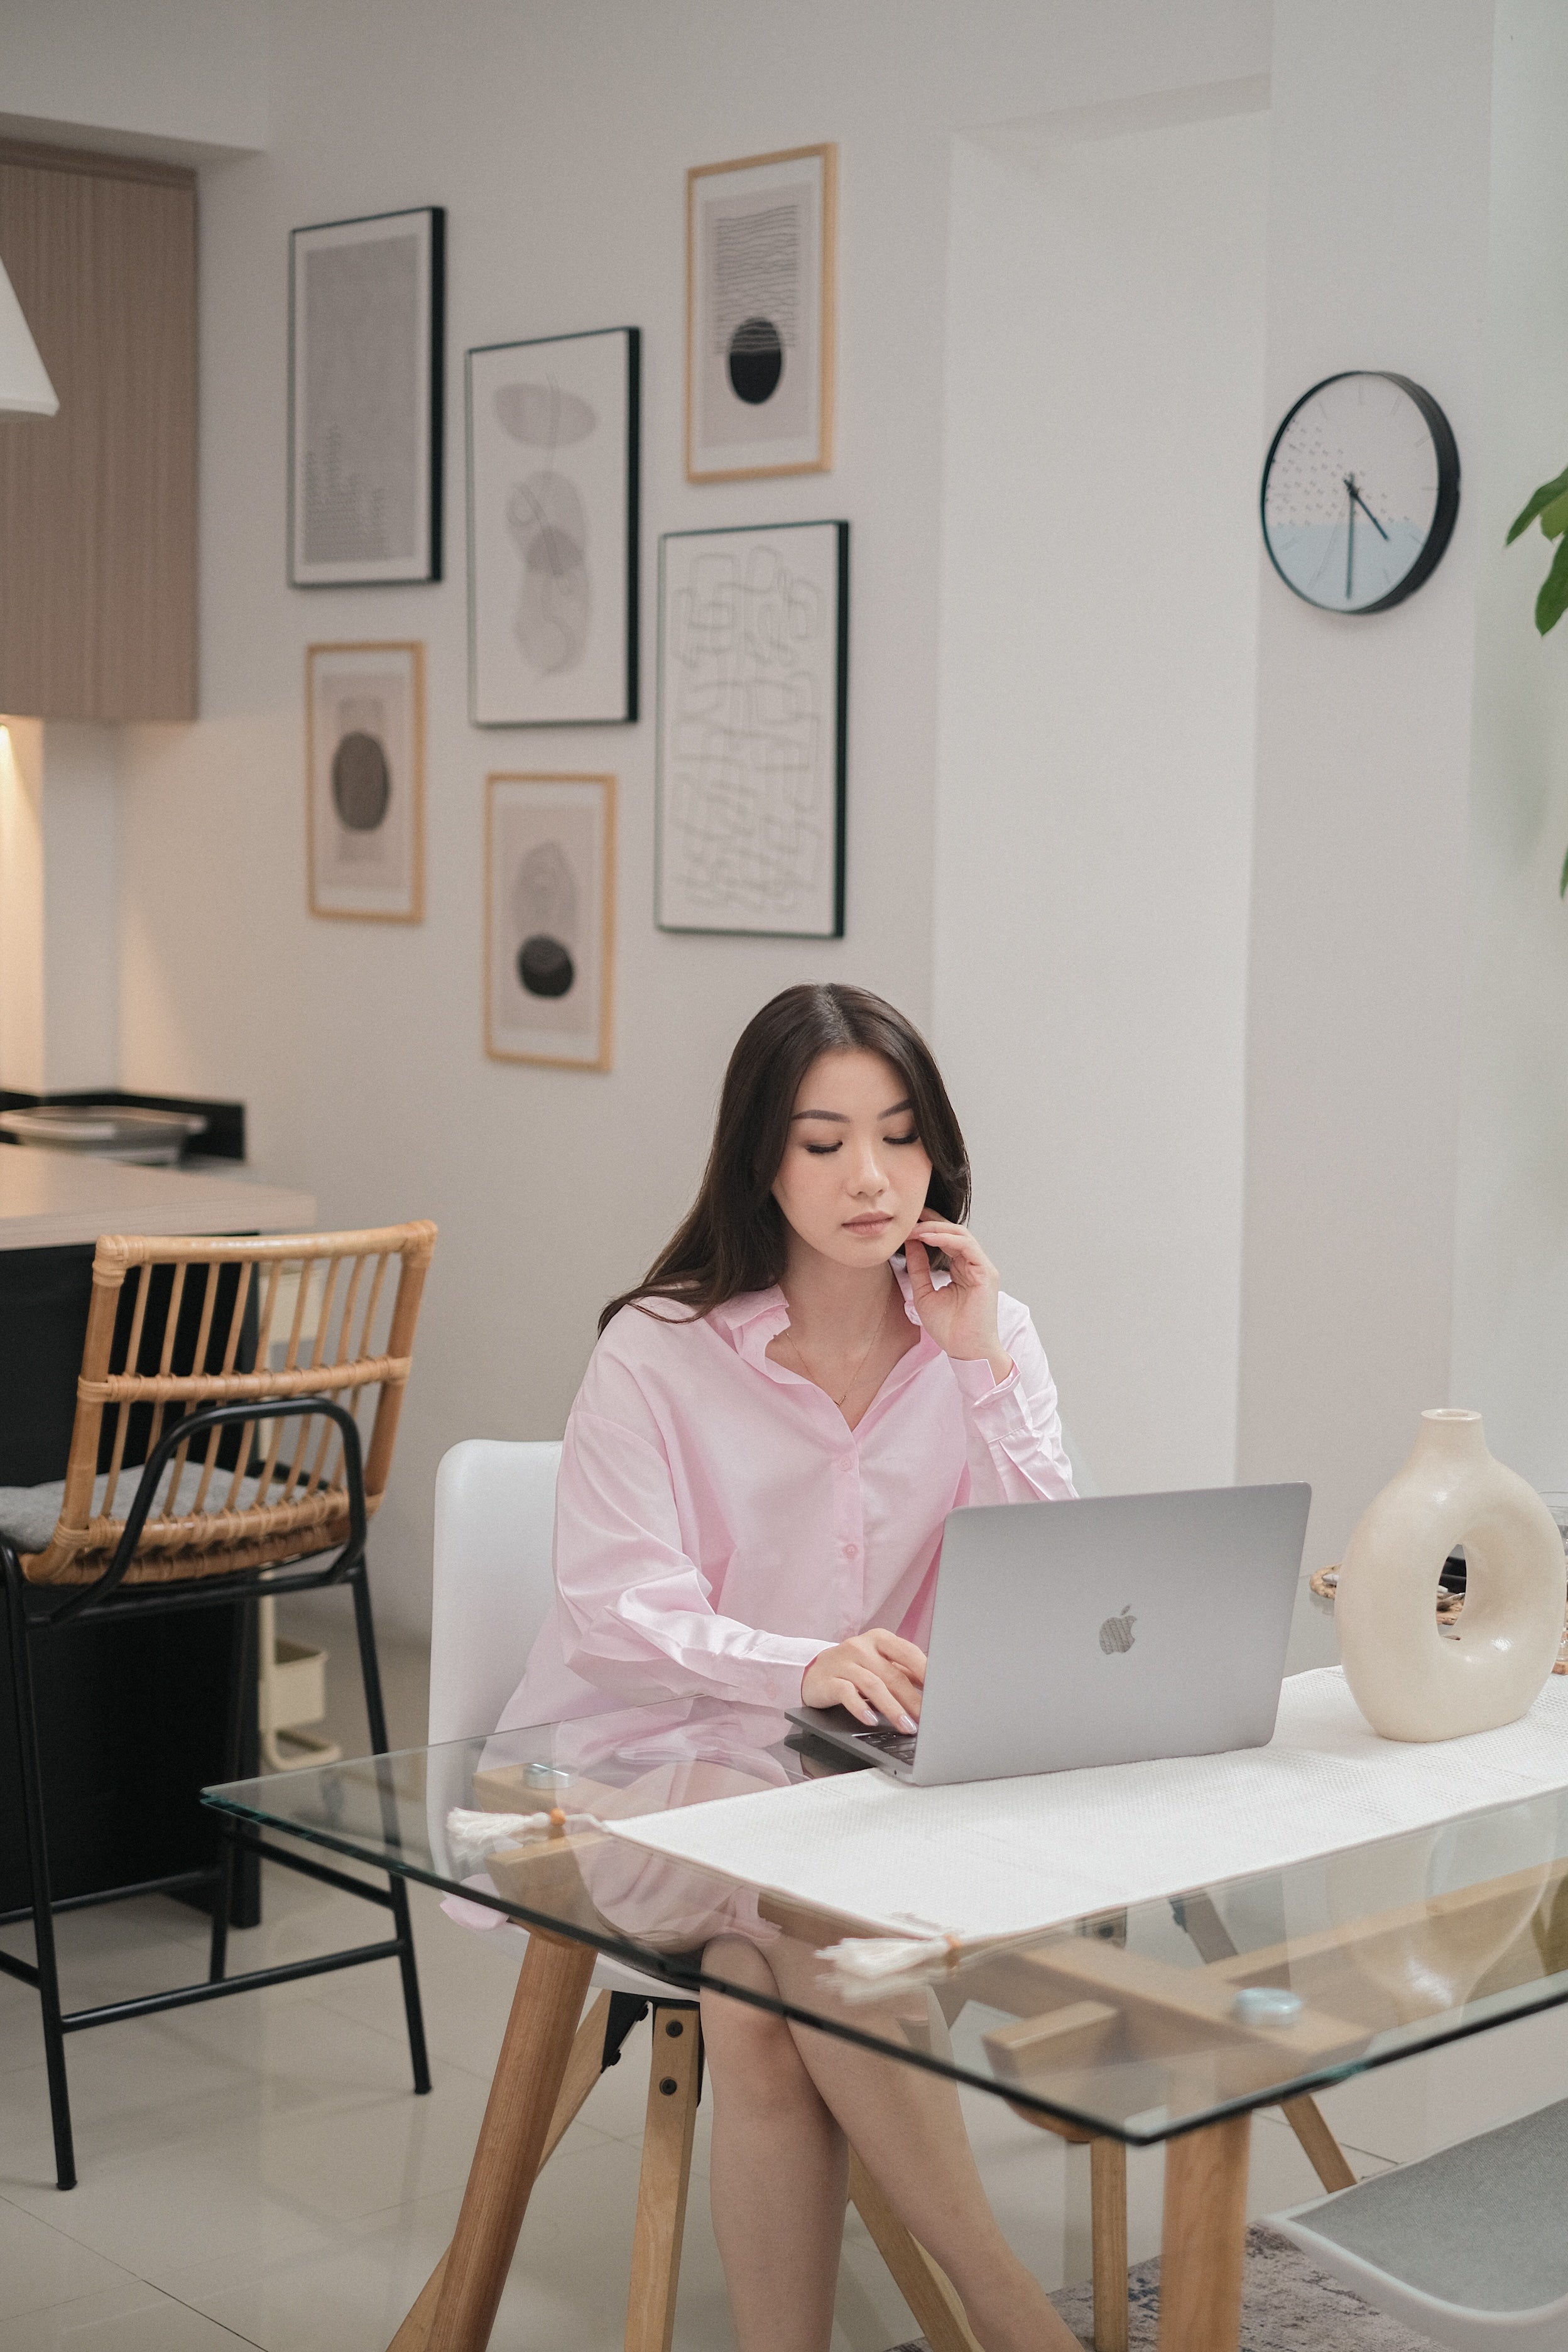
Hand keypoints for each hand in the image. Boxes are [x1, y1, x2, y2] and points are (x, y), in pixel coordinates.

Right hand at [802, 1629, 925, 1731]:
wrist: (813, 1672)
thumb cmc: (854, 1668)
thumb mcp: (879, 1665)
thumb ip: (903, 1673)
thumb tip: (934, 1690)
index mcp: (880, 1639)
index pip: (908, 1652)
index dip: (926, 1671)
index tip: (941, 1690)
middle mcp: (861, 1647)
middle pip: (893, 1675)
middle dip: (913, 1700)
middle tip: (927, 1719)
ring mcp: (843, 1662)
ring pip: (873, 1685)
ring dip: (892, 1708)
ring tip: (906, 1726)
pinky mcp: (827, 1680)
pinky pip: (847, 1693)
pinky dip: (861, 1708)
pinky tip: (872, 1720)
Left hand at [903, 1211, 1011, 1379]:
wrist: (965, 1351)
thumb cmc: (949, 1329)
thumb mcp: (924, 1293)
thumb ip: (918, 1268)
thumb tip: (910, 1243)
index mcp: (961, 1269)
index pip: (946, 1239)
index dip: (927, 1227)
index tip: (906, 1221)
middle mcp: (974, 1265)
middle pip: (954, 1232)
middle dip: (930, 1222)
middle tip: (908, 1218)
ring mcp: (982, 1268)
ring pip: (961, 1235)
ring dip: (936, 1228)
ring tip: (914, 1228)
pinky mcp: (986, 1273)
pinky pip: (967, 1246)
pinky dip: (946, 1239)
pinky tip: (927, 1237)